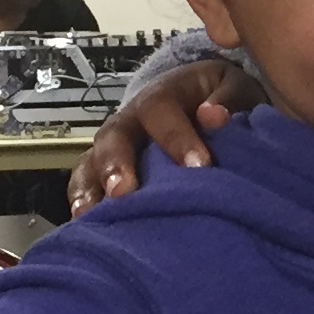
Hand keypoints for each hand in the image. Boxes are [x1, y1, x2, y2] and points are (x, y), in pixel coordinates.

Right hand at [67, 61, 261, 214]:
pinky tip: (84, 224)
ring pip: (92, 161)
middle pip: (114, 137)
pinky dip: (82, 201)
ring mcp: (114, 145)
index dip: (176, 137)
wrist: (204, 101)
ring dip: (91, 188)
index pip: (161, 109)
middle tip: (124, 192)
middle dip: (117, 164)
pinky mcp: (105, 169)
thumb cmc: (218, 100)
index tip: (199, 166)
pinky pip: (85, 182)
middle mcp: (130, 119)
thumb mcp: (231, 88)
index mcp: (162, 95)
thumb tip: (214, 116)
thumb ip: (227, 100)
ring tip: (92, 214)